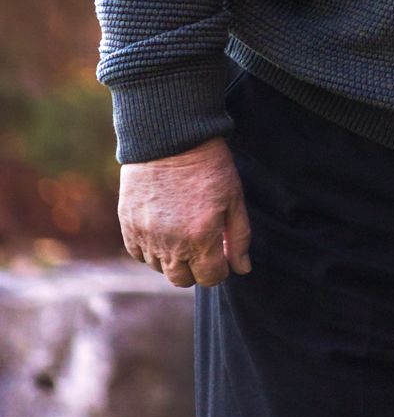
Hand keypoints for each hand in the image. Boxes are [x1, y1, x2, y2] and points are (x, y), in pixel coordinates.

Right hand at [119, 136, 251, 287]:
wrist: (170, 137)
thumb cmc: (208, 165)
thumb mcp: (234, 197)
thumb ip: (239, 237)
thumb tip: (242, 269)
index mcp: (201, 238)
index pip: (210, 278)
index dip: (220, 268)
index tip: (221, 252)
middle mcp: (171, 244)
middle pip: (182, 280)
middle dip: (197, 267)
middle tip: (203, 244)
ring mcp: (146, 237)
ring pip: (160, 268)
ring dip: (173, 258)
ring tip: (182, 230)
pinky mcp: (128, 227)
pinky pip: (139, 254)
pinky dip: (151, 249)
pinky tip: (162, 228)